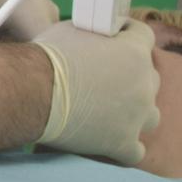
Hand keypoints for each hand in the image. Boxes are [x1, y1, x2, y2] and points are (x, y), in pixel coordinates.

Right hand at [32, 18, 160, 163]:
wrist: (30, 92)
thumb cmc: (45, 59)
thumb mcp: (72, 31)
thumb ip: (95, 34)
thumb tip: (96, 37)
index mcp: (134, 50)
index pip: (144, 36)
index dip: (130, 36)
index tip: (120, 38)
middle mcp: (144, 83)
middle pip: (150, 78)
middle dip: (132, 77)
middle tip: (107, 78)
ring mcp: (137, 115)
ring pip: (150, 115)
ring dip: (135, 113)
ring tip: (111, 113)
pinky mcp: (123, 143)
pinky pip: (136, 151)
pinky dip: (124, 147)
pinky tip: (109, 142)